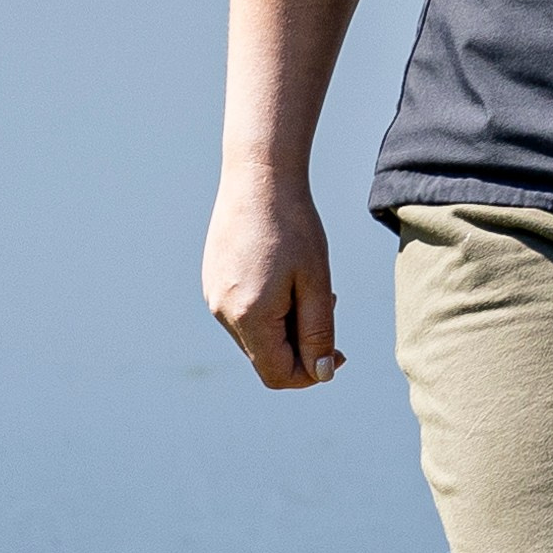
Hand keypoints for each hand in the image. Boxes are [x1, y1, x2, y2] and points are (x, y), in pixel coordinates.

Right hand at [203, 169, 344, 387]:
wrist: (258, 178)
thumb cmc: (294, 227)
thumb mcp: (316, 283)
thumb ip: (319, 333)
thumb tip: (322, 374)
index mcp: (249, 316)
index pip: (278, 374)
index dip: (312, 374)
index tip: (340, 353)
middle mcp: (223, 313)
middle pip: (266, 357)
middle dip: (301, 346)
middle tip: (329, 307)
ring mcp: (213, 296)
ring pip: (256, 335)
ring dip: (286, 325)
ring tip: (309, 287)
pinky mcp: (212, 281)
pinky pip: (243, 313)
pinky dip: (269, 309)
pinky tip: (286, 277)